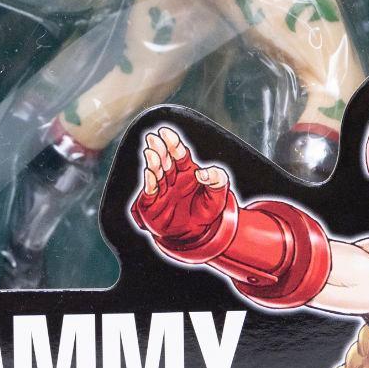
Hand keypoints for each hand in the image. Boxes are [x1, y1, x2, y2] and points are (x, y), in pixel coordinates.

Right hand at [131, 127, 230, 247]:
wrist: (196, 235)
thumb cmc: (206, 211)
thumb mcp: (219, 195)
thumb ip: (217, 179)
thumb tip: (202, 172)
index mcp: (186, 171)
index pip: (178, 153)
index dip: (172, 142)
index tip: (165, 132)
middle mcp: (171, 178)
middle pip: (165, 160)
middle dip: (159, 149)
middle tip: (154, 138)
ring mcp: (161, 190)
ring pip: (156, 174)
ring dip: (153, 163)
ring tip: (151, 152)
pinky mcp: (152, 204)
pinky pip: (150, 192)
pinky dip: (149, 182)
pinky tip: (149, 173)